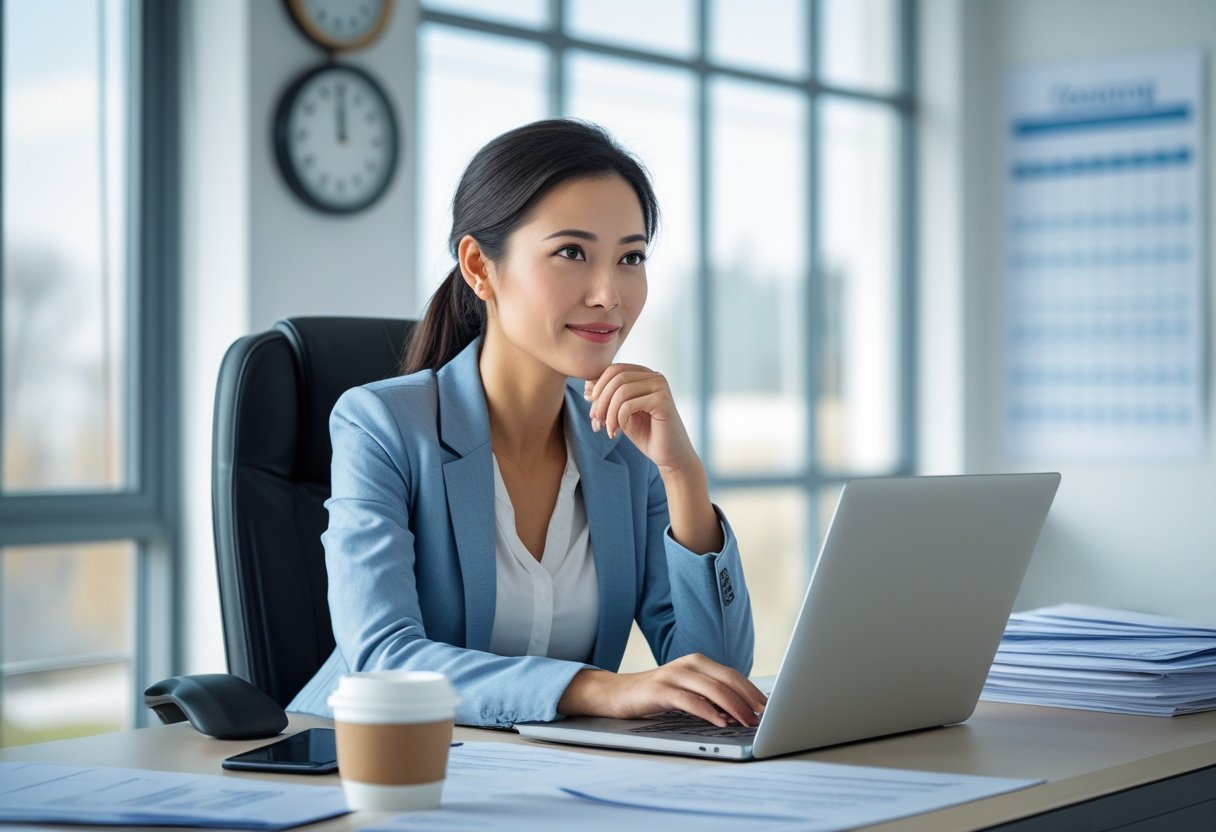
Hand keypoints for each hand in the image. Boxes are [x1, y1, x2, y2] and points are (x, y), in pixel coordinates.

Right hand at [558, 654, 766, 727]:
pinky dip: (708, 712)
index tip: (769, 707)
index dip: (753, 690)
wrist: (616, 694)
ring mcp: (673, 675)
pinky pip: (690, 701)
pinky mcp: (660, 690)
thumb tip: (740, 713)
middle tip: (765, 716)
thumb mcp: (686, 691)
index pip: (733, 675)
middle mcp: (688, 664)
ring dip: (734, 706)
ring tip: (748, 721)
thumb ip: (709, 696)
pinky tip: (720, 722)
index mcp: (698, 662)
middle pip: (727, 679)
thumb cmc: (656, 695)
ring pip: (712, 689)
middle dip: (749, 698)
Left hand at [584, 364, 695, 473]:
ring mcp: (661, 387)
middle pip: (616, 378)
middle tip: (596, 421)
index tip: (592, 408)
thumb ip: (608, 397)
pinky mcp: (663, 401)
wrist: (669, 456)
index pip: (615, 369)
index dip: (598, 387)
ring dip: (608, 413)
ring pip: (621, 391)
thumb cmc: (646, 434)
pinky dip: (618, 419)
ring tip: (607, 429)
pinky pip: (629, 405)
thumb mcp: (620, 413)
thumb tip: (587, 384)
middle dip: (601, 401)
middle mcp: (655, 376)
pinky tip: (618, 432)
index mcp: (645, 375)